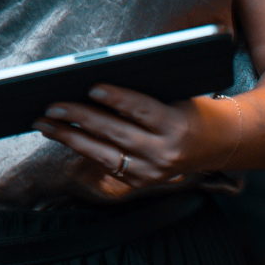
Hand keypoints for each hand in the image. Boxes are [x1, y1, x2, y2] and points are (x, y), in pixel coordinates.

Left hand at [35, 84, 240, 198]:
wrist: (219, 144)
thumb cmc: (193, 108)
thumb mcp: (178, 95)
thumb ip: (145, 93)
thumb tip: (97, 82)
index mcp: (176, 126)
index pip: (141, 110)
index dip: (117, 98)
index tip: (92, 86)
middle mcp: (163, 153)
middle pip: (115, 132)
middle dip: (80, 118)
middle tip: (52, 105)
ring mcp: (151, 172)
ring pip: (103, 153)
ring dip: (70, 137)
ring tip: (44, 123)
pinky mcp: (140, 182)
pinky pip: (106, 164)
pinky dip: (82, 149)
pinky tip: (62, 136)